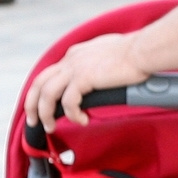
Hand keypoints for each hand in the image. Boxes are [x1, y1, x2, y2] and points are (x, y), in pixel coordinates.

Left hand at [25, 32, 152, 133]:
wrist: (144, 50)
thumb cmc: (135, 53)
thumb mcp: (108, 54)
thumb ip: (97, 63)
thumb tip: (100, 75)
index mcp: (75, 54)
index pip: (49, 74)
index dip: (41, 92)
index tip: (43, 106)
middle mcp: (71, 60)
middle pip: (39, 84)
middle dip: (32, 105)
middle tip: (34, 122)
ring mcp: (75, 68)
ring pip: (47, 95)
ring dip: (45, 114)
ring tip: (51, 127)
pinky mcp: (84, 78)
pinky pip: (68, 102)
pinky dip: (72, 115)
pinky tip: (83, 120)